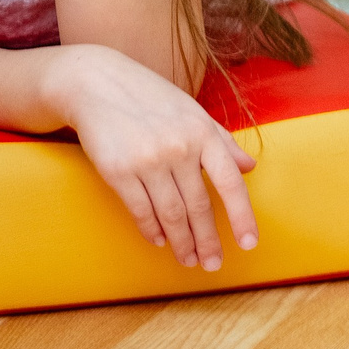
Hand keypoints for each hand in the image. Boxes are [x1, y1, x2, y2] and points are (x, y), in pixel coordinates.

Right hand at [47, 42, 258, 270]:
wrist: (99, 85)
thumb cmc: (153, 100)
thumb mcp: (195, 113)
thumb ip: (223, 142)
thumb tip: (250, 168)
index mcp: (205, 134)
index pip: (231, 183)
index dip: (242, 216)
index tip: (248, 243)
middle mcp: (180, 149)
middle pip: (200, 206)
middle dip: (208, 240)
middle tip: (213, 264)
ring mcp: (148, 160)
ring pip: (171, 214)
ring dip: (182, 241)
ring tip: (189, 259)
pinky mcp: (118, 170)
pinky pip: (140, 210)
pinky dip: (151, 229)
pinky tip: (160, 241)